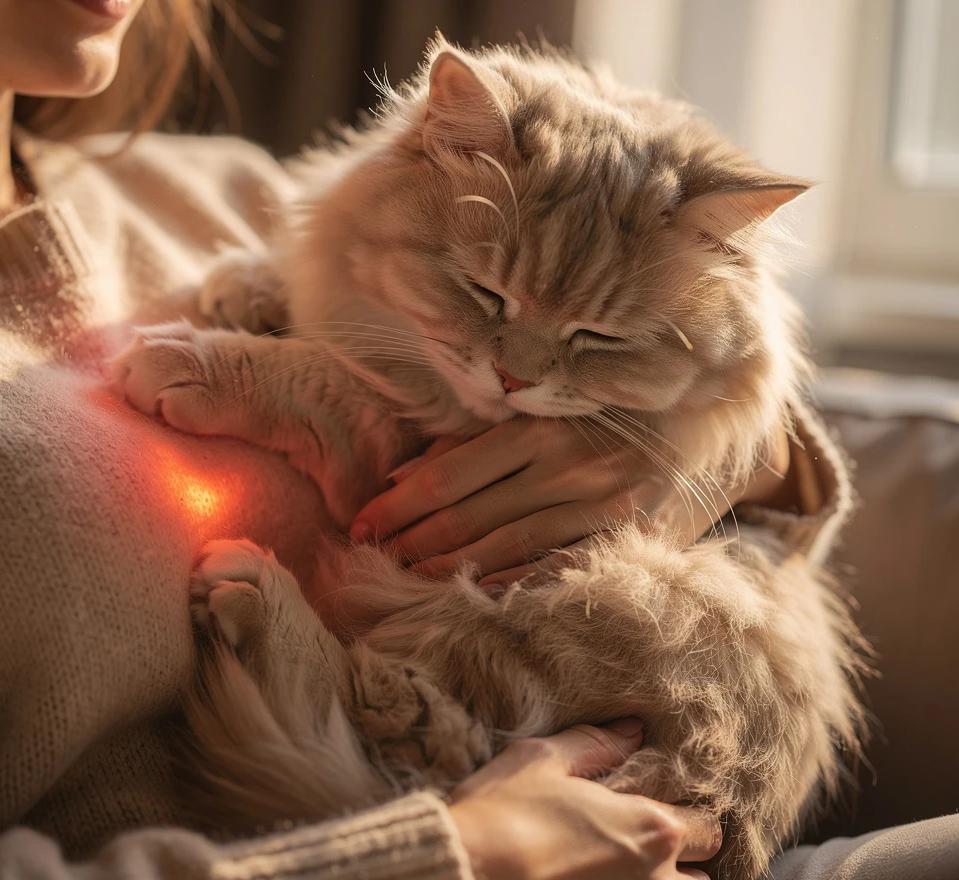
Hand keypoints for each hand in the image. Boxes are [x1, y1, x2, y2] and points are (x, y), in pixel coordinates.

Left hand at [350, 418, 791, 588]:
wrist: (709, 418)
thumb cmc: (607, 412)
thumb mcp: (542, 412)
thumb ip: (474, 441)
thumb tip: (401, 475)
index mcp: (541, 429)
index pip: (448, 476)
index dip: (396, 504)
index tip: (359, 523)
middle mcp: (567, 468)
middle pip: (466, 515)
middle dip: (408, 539)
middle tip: (367, 557)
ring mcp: (599, 510)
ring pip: (501, 550)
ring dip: (443, 567)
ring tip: (401, 577)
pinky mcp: (626, 542)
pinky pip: (554, 571)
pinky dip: (506, 585)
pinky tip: (467, 594)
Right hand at [449, 719, 721, 879]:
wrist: (464, 871)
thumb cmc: (502, 813)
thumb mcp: (542, 761)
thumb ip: (595, 746)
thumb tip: (632, 731)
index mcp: (650, 829)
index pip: (708, 827)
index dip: (691, 815)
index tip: (666, 807)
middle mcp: (656, 879)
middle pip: (706, 876)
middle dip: (687, 860)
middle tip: (648, 842)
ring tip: (630, 866)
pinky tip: (604, 877)